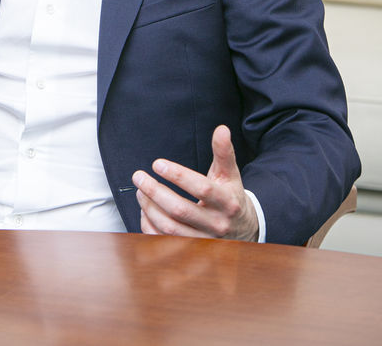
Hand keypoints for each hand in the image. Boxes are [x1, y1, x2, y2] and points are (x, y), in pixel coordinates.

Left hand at [132, 125, 258, 241]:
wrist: (243, 230)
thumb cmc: (230, 196)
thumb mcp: (230, 174)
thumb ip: (223, 152)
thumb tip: (221, 129)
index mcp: (228, 203)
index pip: (201, 189)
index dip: (178, 175)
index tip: (157, 164)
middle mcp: (216, 225)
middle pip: (180, 210)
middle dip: (154, 191)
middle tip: (139, 176)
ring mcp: (204, 242)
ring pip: (169, 228)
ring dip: (149, 208)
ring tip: (140, 190)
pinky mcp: (191, 251)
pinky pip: (164, 241)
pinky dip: (149, 226)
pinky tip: (145, 210)